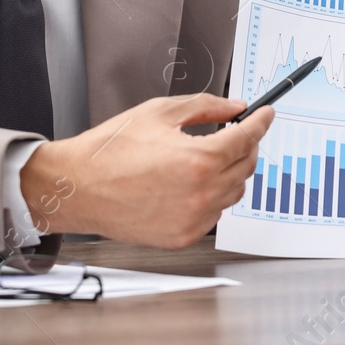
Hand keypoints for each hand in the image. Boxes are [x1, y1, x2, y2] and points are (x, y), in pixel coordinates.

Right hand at [19, 93, 273, 248]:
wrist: (79, 188)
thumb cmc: (110, 151)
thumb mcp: (160, 113)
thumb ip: (206, 107)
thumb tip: (235, 107)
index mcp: (199, 159)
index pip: (248, 138)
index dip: (261, 123)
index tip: (265, 115)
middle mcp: (201, 193)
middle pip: (247, 166)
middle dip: (246, 145)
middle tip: (236, 132)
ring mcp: (194, 219)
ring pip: (234, 192)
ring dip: (230, 172)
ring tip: (207, 158)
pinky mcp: (183, 237)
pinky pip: (214, 214)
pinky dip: (212, 197)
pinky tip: (192, 183)